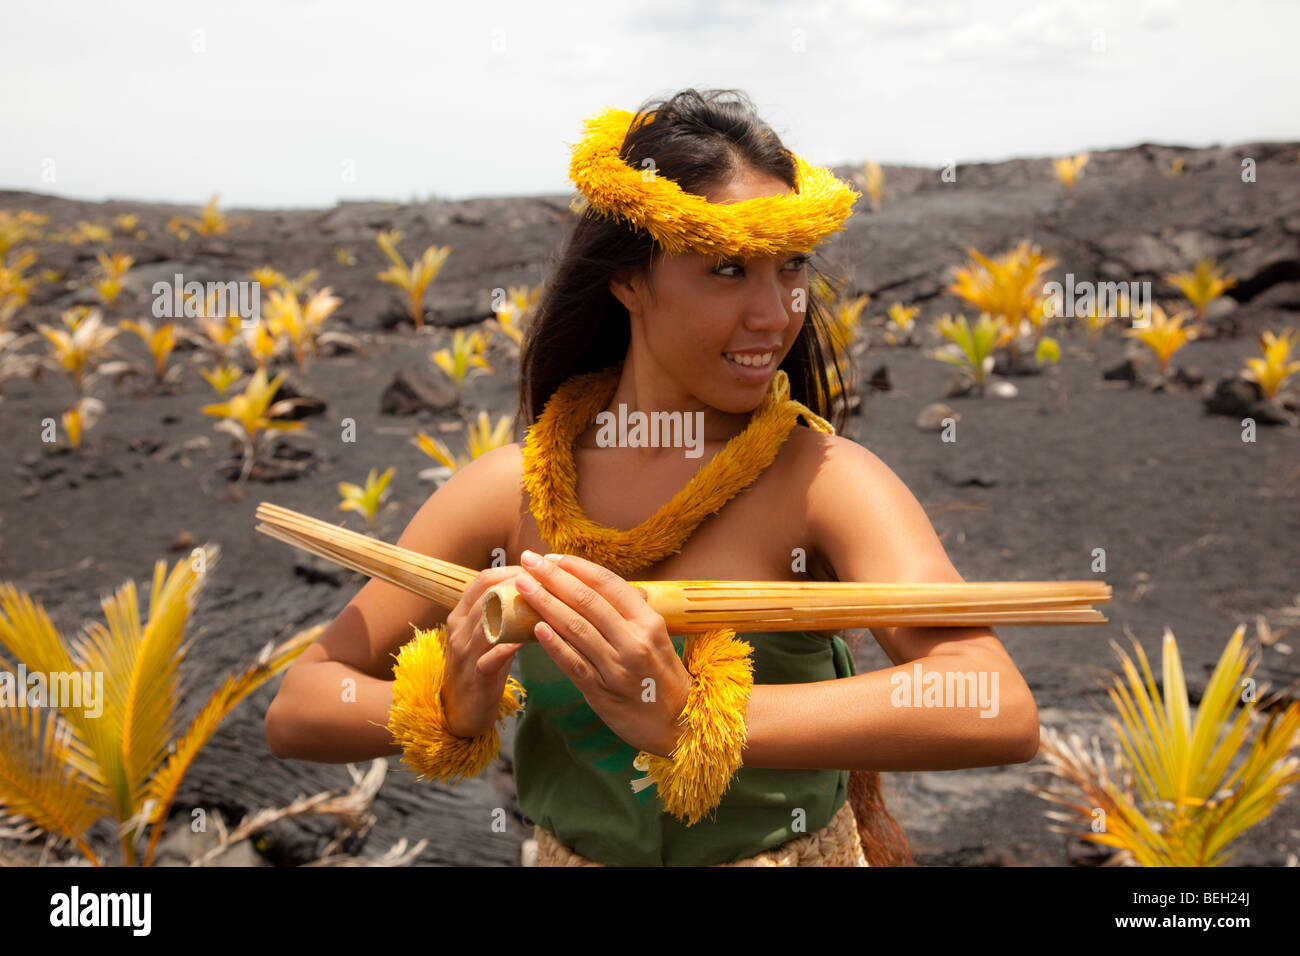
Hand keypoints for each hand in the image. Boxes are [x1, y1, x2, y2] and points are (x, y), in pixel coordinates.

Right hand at [439, 566, 526, 737]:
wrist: (459, 713)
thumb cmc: (481, 670)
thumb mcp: (489, 638)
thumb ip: (506, 616)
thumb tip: (538, 593)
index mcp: (461, 615)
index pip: (483, 579)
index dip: (511, 570)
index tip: (538, 568)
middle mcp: (459, 629)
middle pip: (486, 595)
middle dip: (518, 583)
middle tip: (547, 580)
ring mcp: (465, 653)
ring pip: (487, 622)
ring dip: (516, 609)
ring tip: (543, 601)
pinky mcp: (475, 677)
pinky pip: (490, 658)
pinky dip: (507, 646)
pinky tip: (525, 639)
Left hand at [512, 549, 691, 756]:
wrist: (680, 725)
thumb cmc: (664, 678)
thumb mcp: (658, 638)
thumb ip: (630, 614)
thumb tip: (596, 587)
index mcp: (649, 622)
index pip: (609, 584)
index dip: (577, 567)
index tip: (552, 557)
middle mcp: (634, 641)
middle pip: (587, 601)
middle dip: (553, 577)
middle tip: (528, 560)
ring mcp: (617, 668)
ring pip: (576, 628)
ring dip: (545, 603)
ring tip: (522, 586)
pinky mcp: (602, 693)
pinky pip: (574, 664)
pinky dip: (554, 645)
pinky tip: (535, 628)